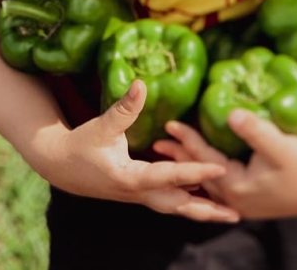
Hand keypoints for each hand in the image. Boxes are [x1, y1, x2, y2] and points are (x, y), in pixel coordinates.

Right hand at [36, 80, 239, 222]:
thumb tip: (141, 83)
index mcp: (130, 178)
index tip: (220, 168)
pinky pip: (171, 200)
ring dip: (203, 210)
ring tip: (231, 212)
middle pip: (178, 205)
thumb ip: (124, 106)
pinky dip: (190, 201)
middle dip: (207, 210)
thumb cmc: (80, 144)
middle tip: (235, 213)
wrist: (60, 167)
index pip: (168, 176)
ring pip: (176, 207)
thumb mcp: (101, 125)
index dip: (195, 171)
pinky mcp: (141, 193)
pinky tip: (208, 197)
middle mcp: (139, 193)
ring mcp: (141, 196)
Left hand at [153, 110, 296, 219]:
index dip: (186, 139)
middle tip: (157, 141)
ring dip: (188, 165)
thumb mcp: (281, 145)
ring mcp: (239, 201)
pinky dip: (203, 173)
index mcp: (235, 186)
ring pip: (205, 181)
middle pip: (197, 174)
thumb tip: (231, 113)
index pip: (203, 159)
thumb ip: (256, 131)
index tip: (169, 123)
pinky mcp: (247, 197)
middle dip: (178, 156)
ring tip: (170, 153)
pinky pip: (216, 184)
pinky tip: (198, 167)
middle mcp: (232, 198)